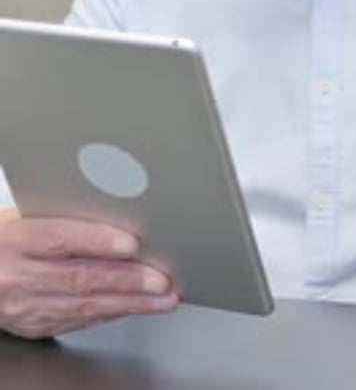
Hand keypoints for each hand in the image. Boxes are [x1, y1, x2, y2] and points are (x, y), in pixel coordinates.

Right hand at [0, 210, 177, 338]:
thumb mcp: (25, 215)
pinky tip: (136, 307)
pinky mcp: (35, 326)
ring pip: (84, 307)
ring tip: (162, 297)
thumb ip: (64, 213)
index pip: (60, 239)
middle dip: (127, 280)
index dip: (98, 241)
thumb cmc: (4, 237)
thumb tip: (116, 205)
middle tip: (161, 278)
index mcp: (16, 240)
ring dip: (130, 304)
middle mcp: (18, 276)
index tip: (132, 243)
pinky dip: (112, 313)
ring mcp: (26, 306)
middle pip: (78, 278)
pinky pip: (79, 320)